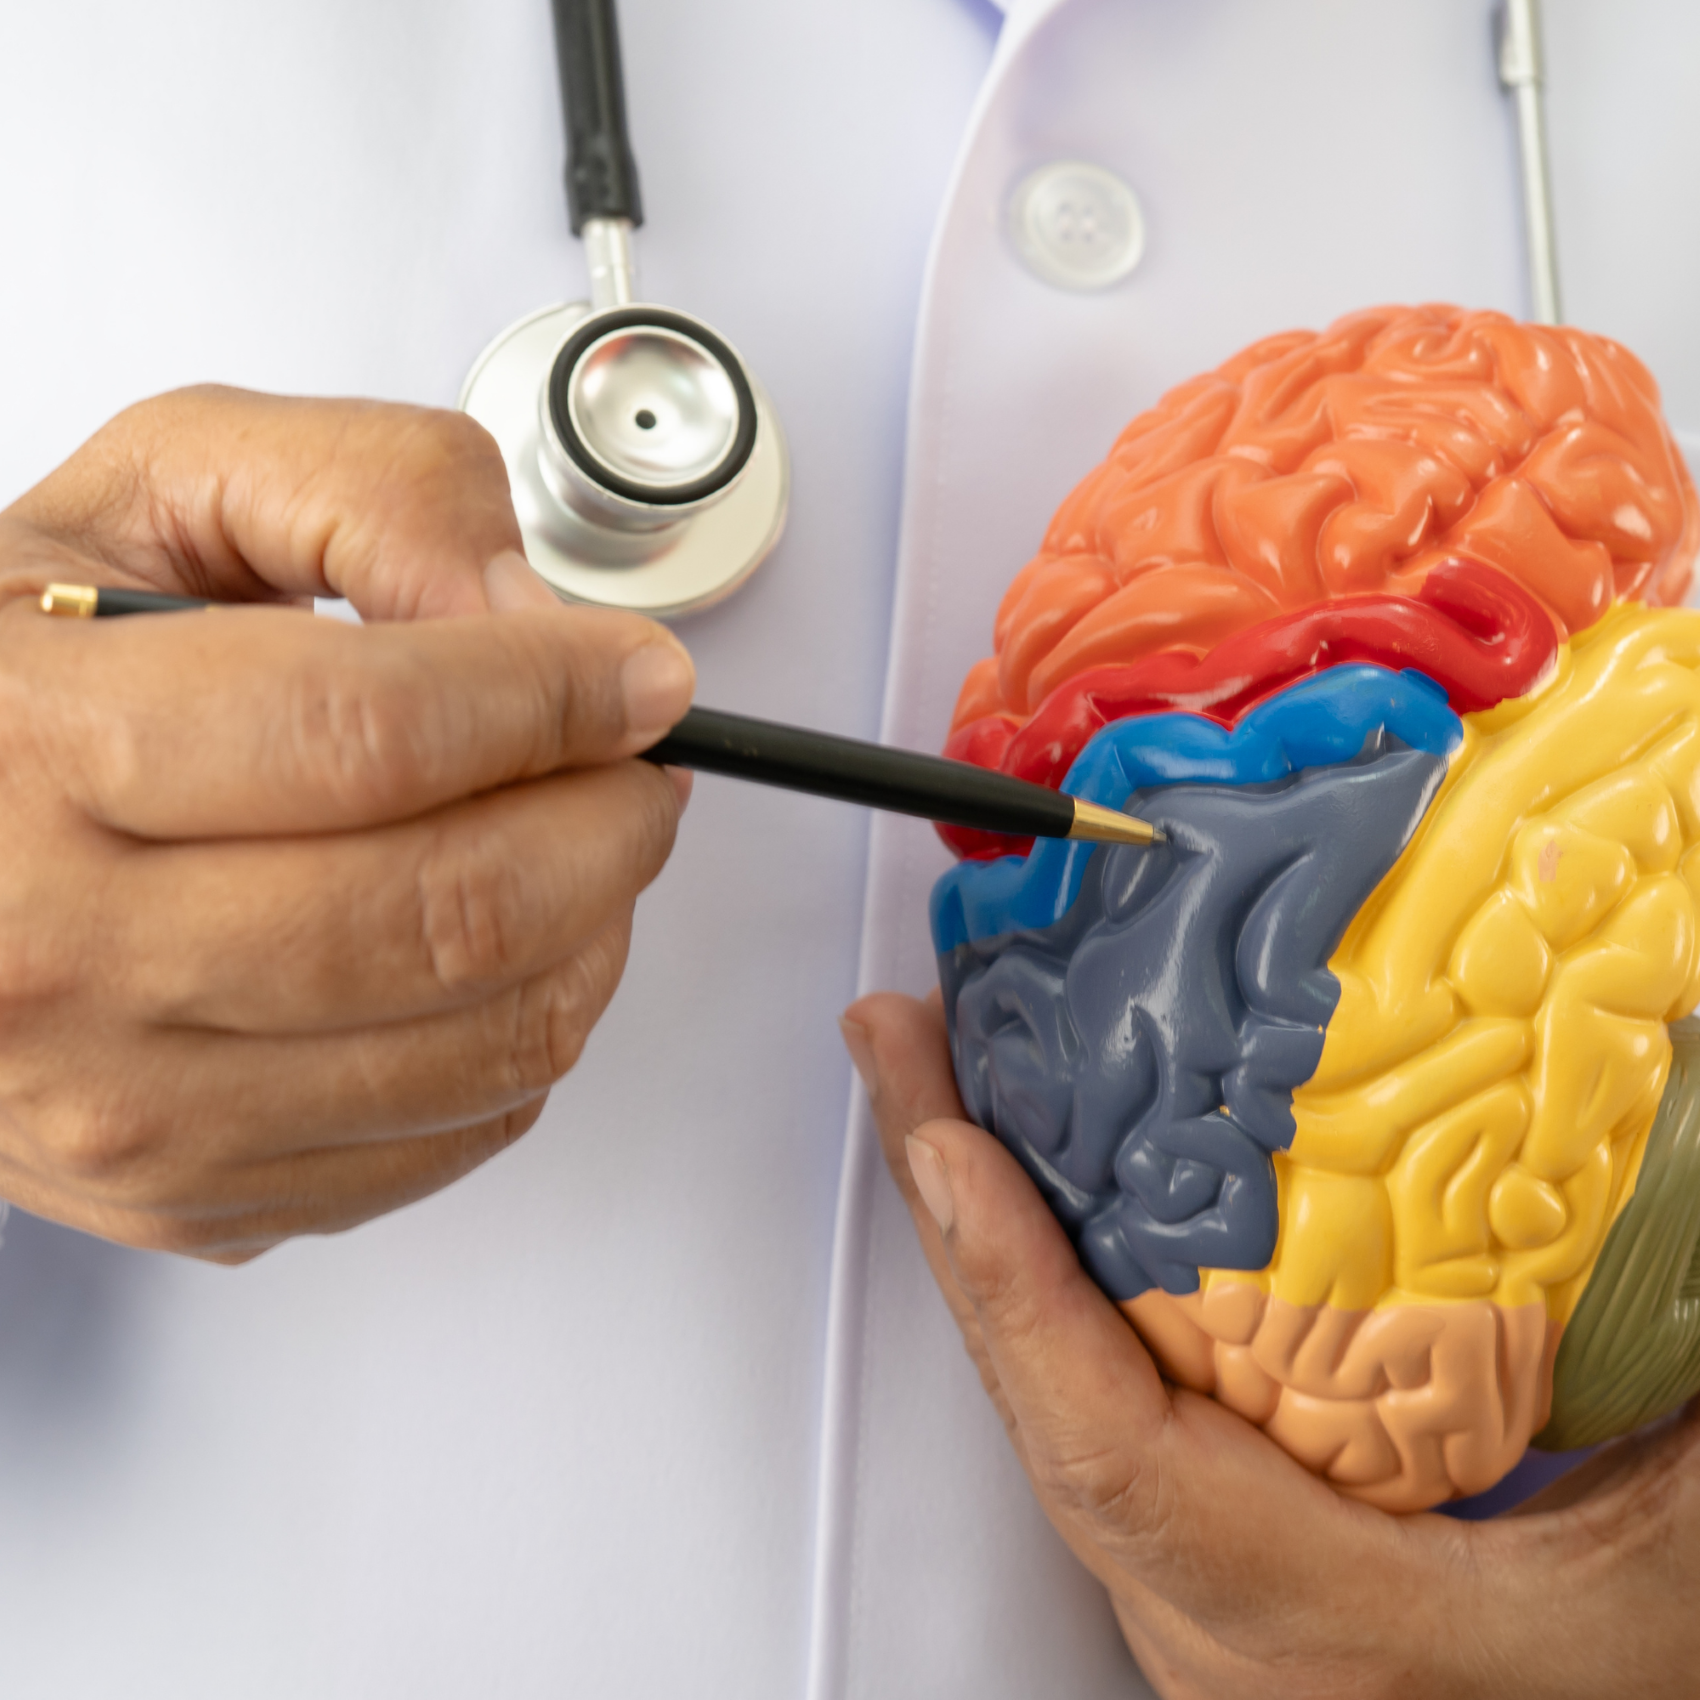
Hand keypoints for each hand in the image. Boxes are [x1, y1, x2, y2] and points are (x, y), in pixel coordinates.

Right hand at [0, 387, 693, 1259]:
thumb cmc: (19, 677)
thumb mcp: (162, 496)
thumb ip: (366, 497)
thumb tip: (530, 616)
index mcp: (36, 752)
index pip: (374, 737)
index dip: (557, 696)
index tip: (640, 676)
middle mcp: (66, 961)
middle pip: (454, 911)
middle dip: (609, 820)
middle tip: (636, 761)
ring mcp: (133, 1110)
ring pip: (487, 1041)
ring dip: (597, 925)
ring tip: (579, 841)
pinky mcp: (197, 1197)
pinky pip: (458, 1132)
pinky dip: (533, 1029)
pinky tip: (501, 948)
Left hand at [841, 990, 1699, 1699]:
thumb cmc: (1605, 1693)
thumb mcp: (1665, 1570)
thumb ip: (1659, 1387)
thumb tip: (1672, 1173)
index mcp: (1321, 1625)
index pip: (1115, 1452)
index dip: (1019, 1289)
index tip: (950, 1148)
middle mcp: (1212, 1617)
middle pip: (1035, 1393)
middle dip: (952, 1203)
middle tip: (903, 1043)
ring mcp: (1185, 1589)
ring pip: (1044, 1393)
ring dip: (978, 1228)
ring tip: (940, 1074)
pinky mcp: (1196, 1557)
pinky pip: (1084, 1400)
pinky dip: (1037, 1279)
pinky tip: (1034, 1179)